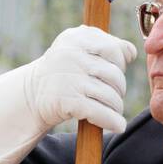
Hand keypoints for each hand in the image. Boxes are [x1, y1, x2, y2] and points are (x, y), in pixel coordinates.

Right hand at [0, 25, 137, 163]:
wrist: (30, 96)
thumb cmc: (61, 72)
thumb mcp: (76, 50)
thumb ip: (104, 45)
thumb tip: (131, 52)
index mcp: (75, 38)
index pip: (113, 49)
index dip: (120, 64)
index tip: (115, 72)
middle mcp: (71, 55)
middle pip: (114, 75)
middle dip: (118, 89)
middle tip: (112, 95)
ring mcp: (69, 78)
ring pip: (110, 95)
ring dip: (116, 108)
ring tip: (113, 111)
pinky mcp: (68, 101)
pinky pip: (101, 112)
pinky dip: (112, 121)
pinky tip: (117, 125)